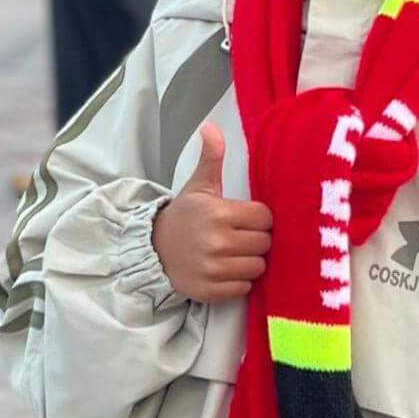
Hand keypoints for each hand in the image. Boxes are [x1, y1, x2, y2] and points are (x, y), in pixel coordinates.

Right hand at [151, 122, 271, 303]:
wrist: (153, 249)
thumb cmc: (184, 216)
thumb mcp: (199, 186)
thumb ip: (211, 157)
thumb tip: (211, 126)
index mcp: (218, 213)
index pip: (264, 218)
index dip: (259, 218)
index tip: (246, 218)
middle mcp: (217, 242)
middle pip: (264, 244)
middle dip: (257, 240)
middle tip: (241, 236)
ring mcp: (213, 269)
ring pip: (257, 267)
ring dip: (250, 262)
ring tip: (235, 254)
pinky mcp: (209, 291)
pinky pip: (244, 289)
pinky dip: (239, 282)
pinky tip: (226, 270)